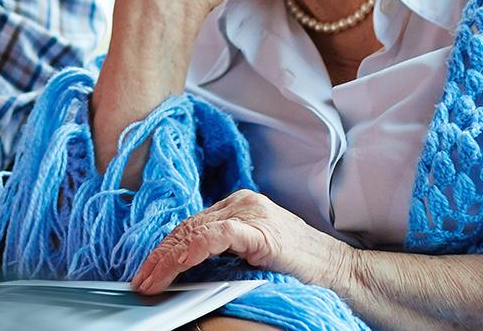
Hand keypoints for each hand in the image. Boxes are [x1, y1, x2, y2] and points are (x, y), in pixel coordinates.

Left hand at [128, 190, 355, 294]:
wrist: (341, 274)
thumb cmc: (301, 271)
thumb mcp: (253, 258)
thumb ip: (224, 255)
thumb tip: (184, 272)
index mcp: (239, 207)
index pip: (191, 225)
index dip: (165, 249)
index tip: (147, 272)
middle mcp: (242, 202)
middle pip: (187, 226)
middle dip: (159, 255)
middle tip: (141, 280)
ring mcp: (251, 212)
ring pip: (194, 230)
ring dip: (167, 258)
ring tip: (151, 280)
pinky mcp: (259, 229)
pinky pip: (214, 236)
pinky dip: (190, 252)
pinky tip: (175, 267)